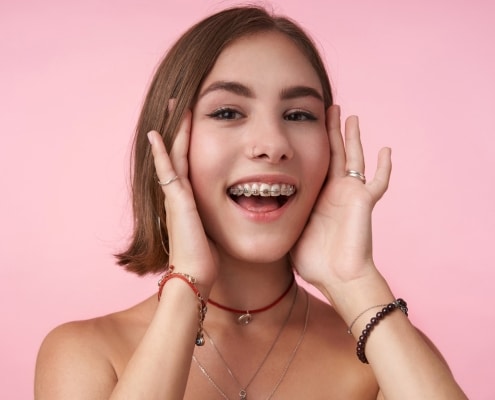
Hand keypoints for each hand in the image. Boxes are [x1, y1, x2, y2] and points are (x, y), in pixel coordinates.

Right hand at [148, 110, 217, 293]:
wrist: (194, 276)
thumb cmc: (204, 258)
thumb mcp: (210, 230)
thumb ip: (212, 217)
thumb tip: (226, 213)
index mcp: (187, 199)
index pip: (187, 162)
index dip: (188, 141)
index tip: (191, 121)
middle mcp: (177, 194)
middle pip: (177, 152)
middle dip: (179, 128)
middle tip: (179, 104)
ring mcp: (174, 197)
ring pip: (173, 155)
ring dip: (174, 131)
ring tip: (174, 107)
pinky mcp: (177, 201)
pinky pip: (167, 171)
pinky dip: (161, 153)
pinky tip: (157, 135)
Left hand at [290, 105, 390, 298]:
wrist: (339, 278)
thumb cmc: (316, 262)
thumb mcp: (293, 231)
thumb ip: (284, 216)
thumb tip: (261, 209)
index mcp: (318, 195)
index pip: (314, 161)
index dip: (310, 143)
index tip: (302, 123)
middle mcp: (335, 190)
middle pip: (333, 152)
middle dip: (330, 130)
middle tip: (329, 108)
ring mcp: (351, 194)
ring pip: (353, 158)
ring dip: (351, 137)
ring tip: (350, 116)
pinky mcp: (364, 201)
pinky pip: (377, 182)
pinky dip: (383, 168)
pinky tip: (386, 150)